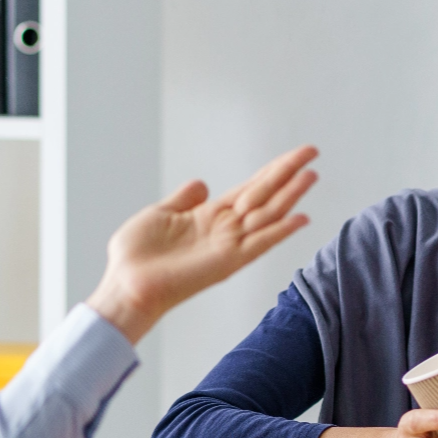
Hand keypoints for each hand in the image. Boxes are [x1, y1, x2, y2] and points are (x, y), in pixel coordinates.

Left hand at [85, 146, 317, 342]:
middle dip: (288, 173)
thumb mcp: (159, 214)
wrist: (126, 285)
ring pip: (268, 215)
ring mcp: (228, 245)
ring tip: (311, 174)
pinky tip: (301, 218)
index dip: (273, 170)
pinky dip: (280, 232)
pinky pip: (260, 244)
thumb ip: (184, 199)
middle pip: (265, 196)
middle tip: (312, 152)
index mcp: (210, 215)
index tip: (295, 155)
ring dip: (291, 195)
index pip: (251, 187)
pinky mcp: (226, 262)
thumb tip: (203, 183)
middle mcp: (225, 229)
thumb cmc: (136, 257)